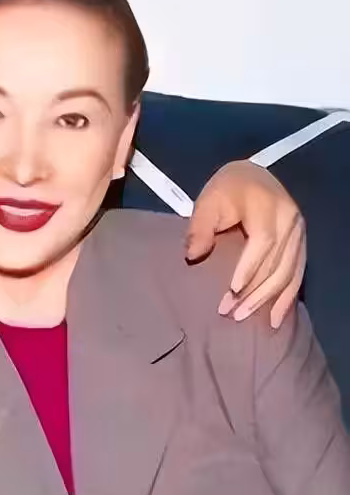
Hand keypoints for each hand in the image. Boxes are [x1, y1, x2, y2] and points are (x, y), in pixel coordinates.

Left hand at [186, 160, 305, 328]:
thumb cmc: (226, 189)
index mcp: (267, 206)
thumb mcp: (207, 200)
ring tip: (246, 317)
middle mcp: (290, 220)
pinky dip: (286, 297)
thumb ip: (198, 227)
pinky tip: (276, 317)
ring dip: (268, 299)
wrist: (252, 176)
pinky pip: (298, 274)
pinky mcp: (301, 243)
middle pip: (277, 262)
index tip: (232, 291)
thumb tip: (193, 255)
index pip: (263, 242)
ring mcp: (299, 233)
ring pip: (289, 272)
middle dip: (254, 291)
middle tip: (231, 313)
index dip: (250, 268)